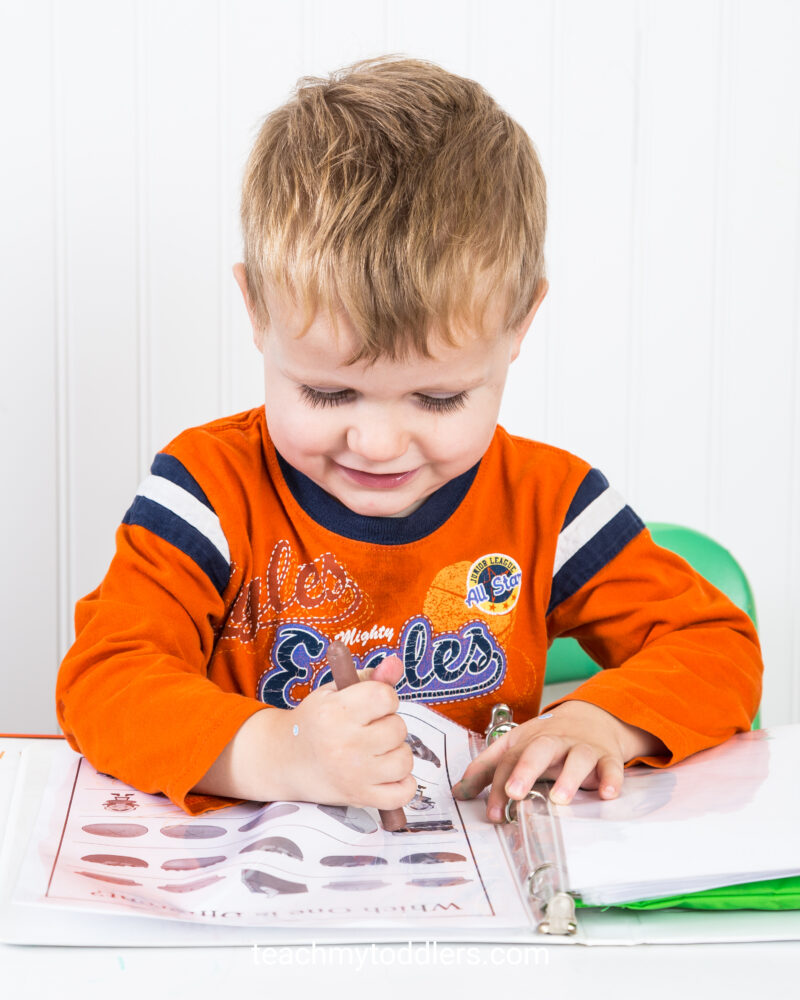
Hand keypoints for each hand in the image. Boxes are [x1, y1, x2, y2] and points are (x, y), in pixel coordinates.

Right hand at [285, 654, 416, 809]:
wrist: (284, 760)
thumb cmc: (315, 721)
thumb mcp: (334, 692)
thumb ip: (369, 677)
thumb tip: (396, 663)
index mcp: (336, 712)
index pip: (385, 697)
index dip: (384, 698)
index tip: (373, 704)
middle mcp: (344, 744)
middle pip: (398, 728)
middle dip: (389, 725)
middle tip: (369, 729)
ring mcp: (353, 774)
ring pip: (404, 760)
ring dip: (396, 753)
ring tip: (376, 750)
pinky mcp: (360, 797)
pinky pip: (402, 793)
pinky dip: (402, 784)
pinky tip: (387, 773)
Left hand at [451, 700, 666, 822]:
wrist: (592, 718)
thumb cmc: (548, 740)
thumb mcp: (515, 747)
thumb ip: (487, 769)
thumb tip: (458, 792)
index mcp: (528, 740)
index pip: (509, 759)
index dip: (498, 785)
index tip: (493, 813)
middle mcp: (554, 741)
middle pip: (539, 750)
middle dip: (526, 770)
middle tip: (515, 793)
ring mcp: (582, 748)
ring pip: (577, 758)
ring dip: (569, 777)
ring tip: (560, 799)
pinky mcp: (607, 757)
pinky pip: (612, 766)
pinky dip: (612, 779)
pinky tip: (607, 794)